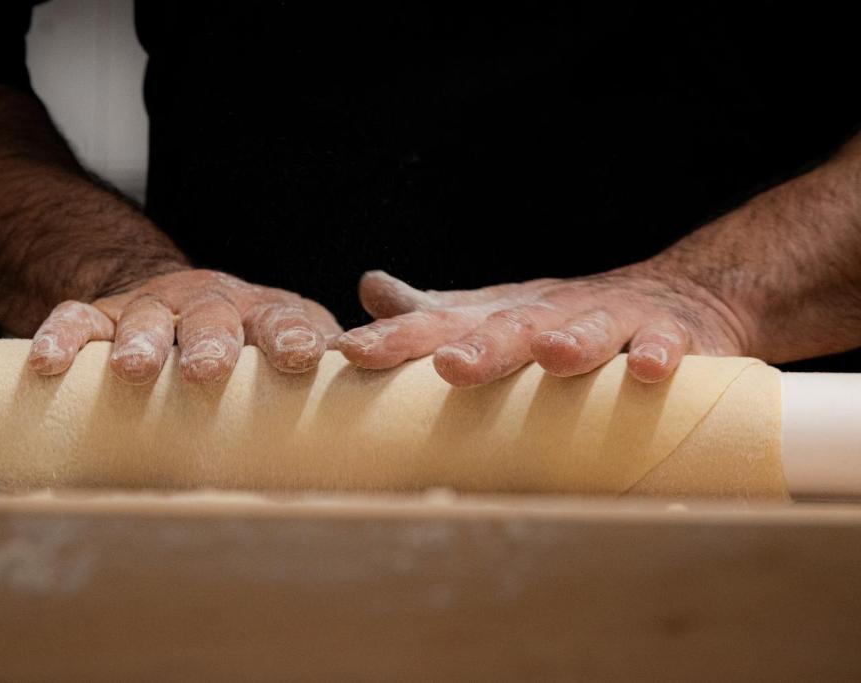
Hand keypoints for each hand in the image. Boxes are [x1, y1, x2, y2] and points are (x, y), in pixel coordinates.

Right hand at [28, 269, 341, 383]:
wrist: (181, 300)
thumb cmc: (249, 346)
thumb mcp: (288, 352)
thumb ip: (318, 382)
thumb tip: (368, 434)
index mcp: (266, 315)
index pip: (285, 321)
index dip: (292, 337)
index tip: (300, 358)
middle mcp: (212, 304)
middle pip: (213, 316)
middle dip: (212, 342)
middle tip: (209, 371)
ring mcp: (156, 307)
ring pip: (146, 317)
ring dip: (142, 342)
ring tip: (136, 372)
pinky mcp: (106, 315)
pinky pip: (79, 319)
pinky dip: (63, 338)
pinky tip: (48, 365)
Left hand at [337, 265, 748, 385]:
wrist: (668, 298)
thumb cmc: (557, 321)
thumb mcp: (493, 315)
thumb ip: (433, 312)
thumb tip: (369, 291)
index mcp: (498, 317)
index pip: (439, 326)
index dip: (396, 339)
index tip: (351, 353)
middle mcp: (545, 314)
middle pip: (510, 328)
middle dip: (481, 348)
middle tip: (450, 365)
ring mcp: (606, 320)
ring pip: (587, 329)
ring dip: (570, 342)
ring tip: (552, 355)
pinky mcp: (663, 334)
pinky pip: (661, 343)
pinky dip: (655, 354)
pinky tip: (646, 369)